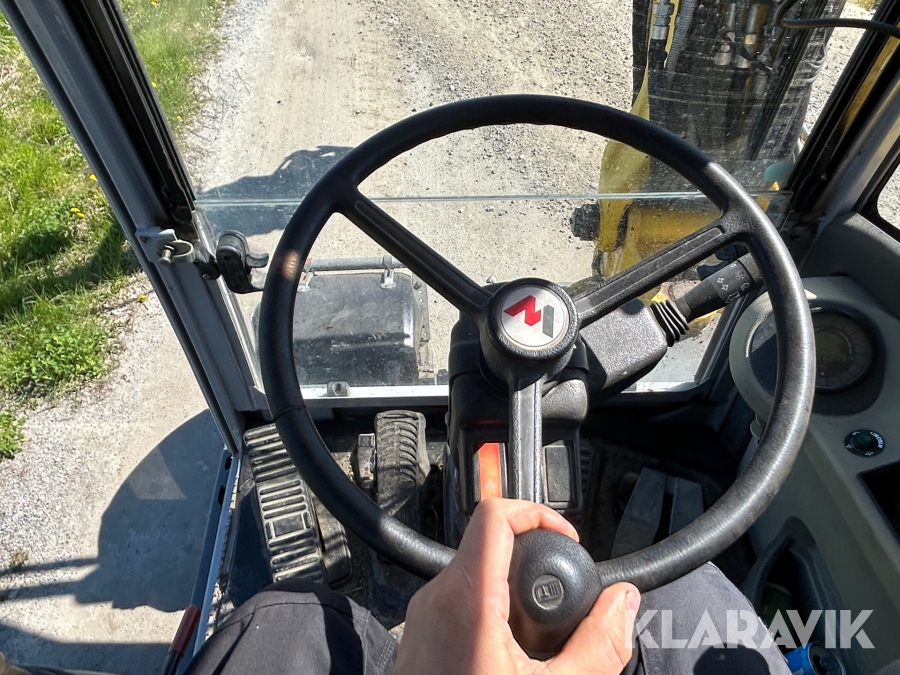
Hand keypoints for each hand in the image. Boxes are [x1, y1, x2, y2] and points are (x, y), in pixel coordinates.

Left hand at [393, 498, 639, 674]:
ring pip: (475, 571)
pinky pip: (460, 599)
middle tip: (563, 598)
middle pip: (490, 542)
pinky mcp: (420, 636)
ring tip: (541, 636)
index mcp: (467, 600)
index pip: (495, 515)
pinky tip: (514, 654)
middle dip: (534, 561)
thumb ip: (598, 645)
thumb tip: (623, 603)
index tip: (566, 541)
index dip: (537, 514)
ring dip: (515, 590)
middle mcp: (437, 598)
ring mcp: (423, 617)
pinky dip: (493, 609)